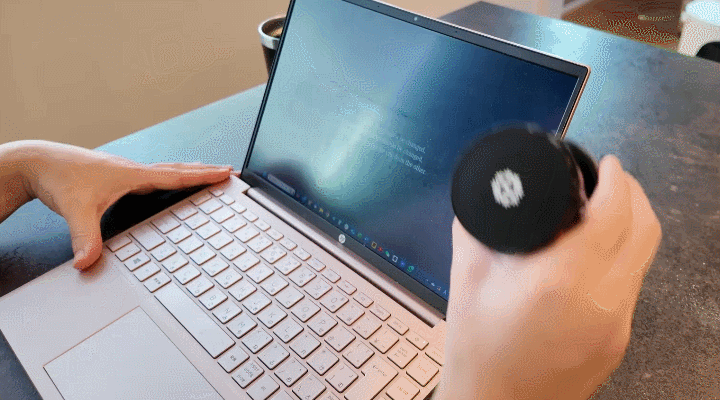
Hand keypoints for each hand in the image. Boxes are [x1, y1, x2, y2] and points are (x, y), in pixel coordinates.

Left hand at [12, 141, 237, 269]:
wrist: (37, 162)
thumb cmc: (58, 178)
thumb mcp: (74, 211)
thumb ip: (84, 237)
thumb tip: (88, 262)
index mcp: (132, 175)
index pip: (175, 176)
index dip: (202, 177)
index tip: (225, 174)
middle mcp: (132, 170)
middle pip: (177, 169)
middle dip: (204, 171)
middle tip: (228, 172)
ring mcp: (125, 172)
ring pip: (165, 170)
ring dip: (188, 171)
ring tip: (206, 173)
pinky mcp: (116, 175)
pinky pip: (153, 175)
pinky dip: (170, 176)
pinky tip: (167, 183)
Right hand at [436, 155, 661, 399]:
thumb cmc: (478, 353)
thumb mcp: (468, 278)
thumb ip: (477, 228)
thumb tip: (486, 197)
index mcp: (561, 280)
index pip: (614, 213)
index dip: (617, 179)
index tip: (608, 164)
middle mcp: (601, 302)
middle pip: (646, 231)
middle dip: (634, 194)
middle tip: (611, 179)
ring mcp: (616, 326)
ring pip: (645, 259)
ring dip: (633, 227)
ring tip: (604, 213)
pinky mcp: (618, 341)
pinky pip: (633, 286)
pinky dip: (623, 259)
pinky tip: (595, 257)